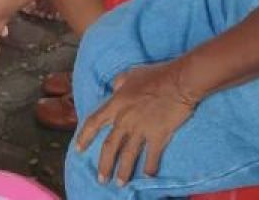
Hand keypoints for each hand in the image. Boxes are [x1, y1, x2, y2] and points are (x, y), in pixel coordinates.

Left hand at [77, 61, 198, 184]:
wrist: (179, 81)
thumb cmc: (156, 75)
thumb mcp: (130, 74)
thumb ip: (119, 84)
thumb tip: (113, 90)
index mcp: (116, 104)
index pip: (94, 122)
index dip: (84, 137)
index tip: (79, 149)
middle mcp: (125, 120)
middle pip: (109, 146)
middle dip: (104, 165)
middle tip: (101, 179)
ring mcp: (141, 129)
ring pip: (127, 155)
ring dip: (123, 171)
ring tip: (120, 183)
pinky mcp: (158, 136)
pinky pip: (151, 156)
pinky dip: (149, 167)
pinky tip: (147, 175)